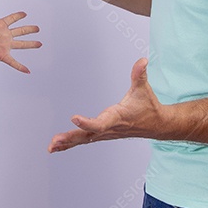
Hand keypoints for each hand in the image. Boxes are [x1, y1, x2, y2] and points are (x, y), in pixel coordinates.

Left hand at [0, 0, 40, 72]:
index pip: (11, 19)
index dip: (18, 16)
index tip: (24, 13)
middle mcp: (4, 35)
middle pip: (20, 31)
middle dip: (29, 29)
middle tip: (38, 28)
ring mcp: (4, 45)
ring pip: (21, 44)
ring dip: (31, 44)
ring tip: (40, 44)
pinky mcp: (1, 55)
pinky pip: (13, 62)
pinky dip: (20, 66)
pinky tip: (27, 70)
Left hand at [48, 58, 163, 152]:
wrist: (156, 125)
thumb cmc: (148, 106)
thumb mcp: (144, 89)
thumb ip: (140, 74)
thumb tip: (143, 61)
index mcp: (116, 118)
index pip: (99, 123)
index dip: (87, 123)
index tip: (73, 118)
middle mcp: (109, 128)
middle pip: (87, 135)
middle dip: (70, 138)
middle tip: (54, 141)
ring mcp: (105, 134)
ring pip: (84, 140)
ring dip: (67, 143)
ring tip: (51, 146)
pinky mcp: (103, 134)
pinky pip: (85, 140)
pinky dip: (71, 143)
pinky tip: (58, 147)